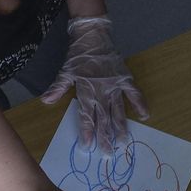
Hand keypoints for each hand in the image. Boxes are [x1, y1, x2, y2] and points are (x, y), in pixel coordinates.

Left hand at [40, 16, 149, 151]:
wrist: (94, 36)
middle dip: (105, 137)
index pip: (86, 116)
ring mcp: (115, 86)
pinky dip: (140, 104)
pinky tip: (144, 116)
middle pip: (104, 119)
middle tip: (108, 153)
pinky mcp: (125, 79)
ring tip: (124, 142)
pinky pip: (134, 93)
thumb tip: (45, 101)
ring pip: (118, 111)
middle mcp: (102, 92)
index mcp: (87, 91)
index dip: (87, 132)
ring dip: (121, 127)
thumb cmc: (79, 55)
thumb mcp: (66, 71)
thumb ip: (58, 88)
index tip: (88, 146)